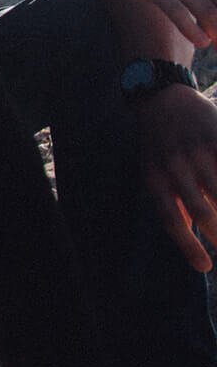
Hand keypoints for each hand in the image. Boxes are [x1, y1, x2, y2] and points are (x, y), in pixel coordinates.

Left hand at [136, 83, 216, 271]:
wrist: (161, 99)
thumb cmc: (160, 147)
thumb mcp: (155, 174)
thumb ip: (173, 206)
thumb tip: (191, 248)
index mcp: (155, 179)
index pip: (171, 220)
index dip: (188, 246)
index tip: (205, 267)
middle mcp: (174, 166)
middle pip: (202, 210)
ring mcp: (197, 150)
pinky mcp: (216, 135)